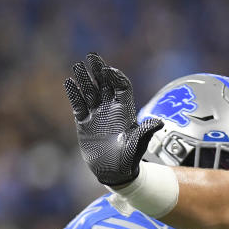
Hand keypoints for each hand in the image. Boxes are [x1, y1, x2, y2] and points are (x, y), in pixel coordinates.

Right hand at [64, 53, 162, 185]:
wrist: (114, 172)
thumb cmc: (129, 159)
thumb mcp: (138, 144)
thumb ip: (145, 132)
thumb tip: (159, 122)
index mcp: (125, 111)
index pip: (121, 87)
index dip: (116, 77)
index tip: (109, 69)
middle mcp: (110, 109)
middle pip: (105, 85)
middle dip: (98, 71)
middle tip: (92, 56)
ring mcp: (97, 114)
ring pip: (90, 92)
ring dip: (84, 79)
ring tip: (78, 66)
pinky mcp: (84, 122)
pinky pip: (78, 105)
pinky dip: (73, 95)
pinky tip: (69, 83)